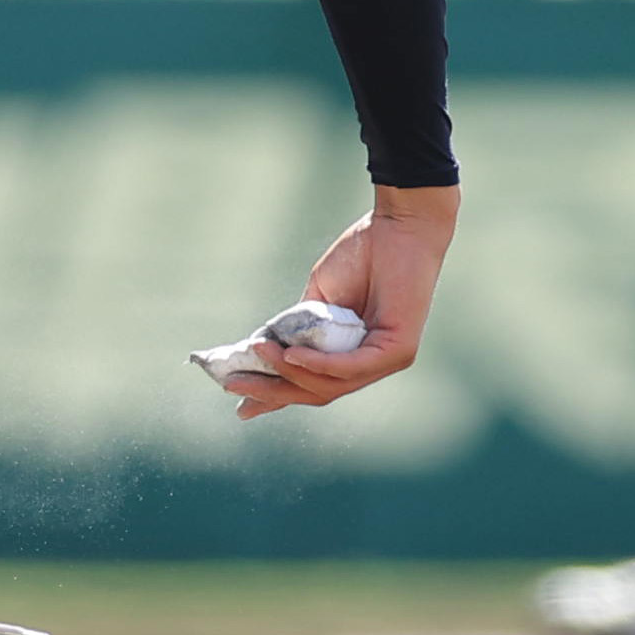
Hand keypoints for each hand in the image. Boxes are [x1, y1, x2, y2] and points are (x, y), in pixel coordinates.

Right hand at [231, 185, 457, 419]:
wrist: (399, 225)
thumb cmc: (362, 254)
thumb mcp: (319, 297)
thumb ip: (299, 327)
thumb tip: (262, 351)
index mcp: (353, 352)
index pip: (312, 384)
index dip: (276, 397)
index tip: (240, 408)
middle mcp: (371, 363)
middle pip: (318, 392)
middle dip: (273, 392)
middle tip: (234, 386)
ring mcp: (387, 360)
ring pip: (330, 384)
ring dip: (289, 372)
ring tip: (260, 352)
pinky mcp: (399, 350)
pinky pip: (351, 367)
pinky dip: (318, 364)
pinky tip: (292, 355)